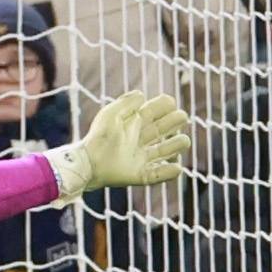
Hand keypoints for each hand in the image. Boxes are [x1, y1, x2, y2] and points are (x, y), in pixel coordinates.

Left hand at [69, 90, 192, 189]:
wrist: (87, 163)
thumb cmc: (98, 137)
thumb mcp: (110, 115)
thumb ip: (126, 103)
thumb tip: (143, 95)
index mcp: (132, 125)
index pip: (153, 113)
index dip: (163, 106)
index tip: (170, 102)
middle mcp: (138, 141)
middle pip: (162, 130)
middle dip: (173, 122)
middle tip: (181, 117)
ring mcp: (139, 158)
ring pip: (163, 152)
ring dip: (176, 146)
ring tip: (184, 141)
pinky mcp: (138, 175)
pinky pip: (157, 175)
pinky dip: (168, 173)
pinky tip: (177, 167)